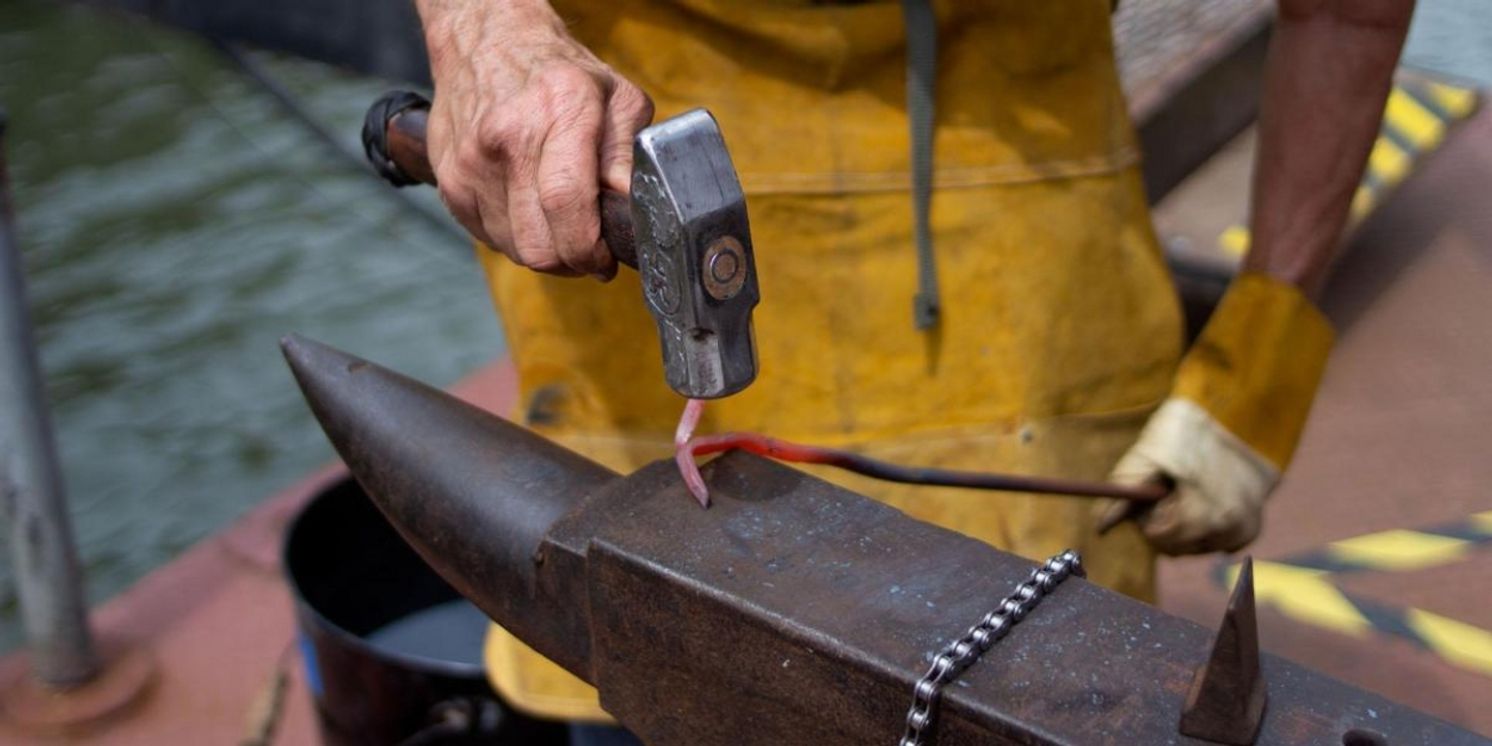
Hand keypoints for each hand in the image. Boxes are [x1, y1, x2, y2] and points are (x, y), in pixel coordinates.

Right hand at [417, 0, 652, 277]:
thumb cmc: (561, 73)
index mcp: (557, 111)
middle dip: (571, 260)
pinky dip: (516, 238)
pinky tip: (530, 210)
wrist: (485, 43)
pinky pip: (490, 239)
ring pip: (515, 250)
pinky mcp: (449, 183)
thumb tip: (635, 212)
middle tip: (588, 246)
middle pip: (540, 246)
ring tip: (560, 223)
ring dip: (545, 250)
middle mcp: (507, 138)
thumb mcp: (617, 97)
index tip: (605, 258)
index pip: (568, 206)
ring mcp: (470, 164)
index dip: (590, 250)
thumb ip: (630, 156)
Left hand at [1096, 399, 1278, 555]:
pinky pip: (1222, 541)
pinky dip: (1212, 528)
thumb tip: (1099, 526)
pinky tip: (1207, 502)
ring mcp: (1242, 528)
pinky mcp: (1253, 526)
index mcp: (1199, 515)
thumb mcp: (1148, 455)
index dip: (1148, 518)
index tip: (1151, 497)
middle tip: (1169, 494)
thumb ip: (1123, 493)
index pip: (1157, 540)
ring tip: (1189, 494)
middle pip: (1177, 549)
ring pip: (1199, 547)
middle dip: (1165, 526)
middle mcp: (1226, 528)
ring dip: (1188, 530)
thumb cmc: (1186, 432)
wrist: (1236, 415)